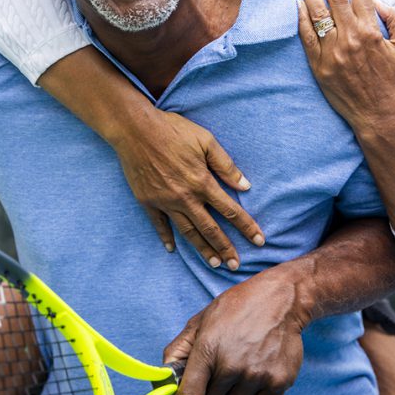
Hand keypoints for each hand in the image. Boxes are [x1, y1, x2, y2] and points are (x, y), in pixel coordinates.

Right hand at [110, 108, 263, 269]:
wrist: (135, 129)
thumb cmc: (173, 130)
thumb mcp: (205, 140)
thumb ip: (225, 165)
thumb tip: (245, 186)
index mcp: (202, 182)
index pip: (230, 211)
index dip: (247, 227)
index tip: (259, 241)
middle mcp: (185, 197)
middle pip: (210, 229)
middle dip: (226, 248)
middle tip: (236, 265)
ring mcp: (165, 202)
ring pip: (188, 231)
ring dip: (202, 249)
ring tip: (214, 263)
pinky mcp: (148, 201)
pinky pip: (159, 224)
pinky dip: (166, 238)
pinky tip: (172, 249)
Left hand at [163, 268, 307, 394]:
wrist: (281, 299)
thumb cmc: (237, 308)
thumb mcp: (201, 321)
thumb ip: (179, 350)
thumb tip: (164, 378)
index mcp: (207, 350)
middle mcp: (231, 366)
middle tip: (216, 380)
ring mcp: (256, 376)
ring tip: (235, 376)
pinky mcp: (278, 382)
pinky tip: (252, 382)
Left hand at [297, 0, 394, 129]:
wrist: (377, 112)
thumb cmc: (393, 79)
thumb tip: (377, 0)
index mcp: (372, 32)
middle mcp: (351, 38)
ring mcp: (333, 52)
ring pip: (317, 13)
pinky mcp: (319, 64)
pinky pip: (306, 36)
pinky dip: (301, 17)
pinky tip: (298, 4)